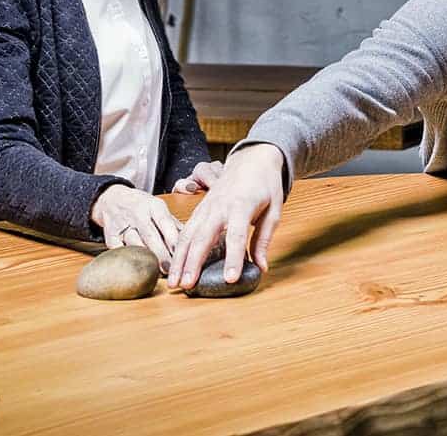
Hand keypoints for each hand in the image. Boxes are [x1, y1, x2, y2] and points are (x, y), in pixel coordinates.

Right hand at [91, 185, 182, 266]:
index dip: (173, 240)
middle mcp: (138, 214)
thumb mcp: (159, 208)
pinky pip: (118, 249)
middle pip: (151, 236)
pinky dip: (127, 259)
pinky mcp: (110, 235)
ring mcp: (122, 224)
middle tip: (170, 270)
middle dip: (161, 254)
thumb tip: (192, 241)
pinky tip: (135, 269)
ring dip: (145, 258)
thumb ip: (174, 225)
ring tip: (155, 272)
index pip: (165, 223)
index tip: (182, 254)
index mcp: (154, 206)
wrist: (112, 199)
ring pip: (134, 243)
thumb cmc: (142, 207)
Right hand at [166, 143, 285, 290]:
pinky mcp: (200, 209)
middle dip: (193, 262)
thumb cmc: (265, 186)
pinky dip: (176, 249)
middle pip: (203, 236)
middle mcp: (219, 206)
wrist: (252, 161)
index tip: (229, 279)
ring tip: (173, 282)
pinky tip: (173, 266)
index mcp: (241, 205)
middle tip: (187, 285)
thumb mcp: (274, 211)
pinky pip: (185, 230)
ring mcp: (206, 207)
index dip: (232, 258)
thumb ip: (264, 240)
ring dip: (178, 259)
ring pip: (187, 234)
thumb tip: (261, 268)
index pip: (235, 235)